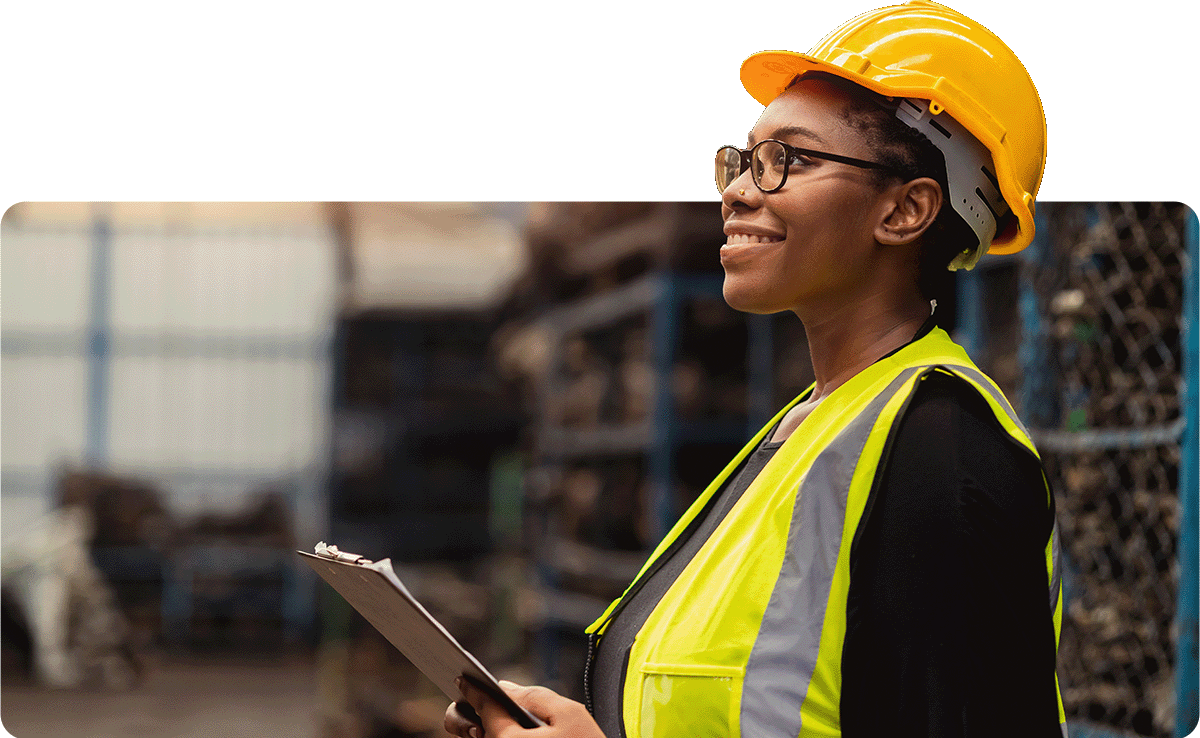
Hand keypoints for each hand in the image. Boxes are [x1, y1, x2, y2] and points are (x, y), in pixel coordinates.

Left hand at [443, 677, 604, 737]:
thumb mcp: (569, 715)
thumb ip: (535, 696)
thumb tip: (505, 687)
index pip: (484, 707)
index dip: (474, 689)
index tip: (463, 679)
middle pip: (469, 730)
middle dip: (467, 714)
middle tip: (472, 704)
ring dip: (483, 730)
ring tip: (487, 721)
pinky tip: (503, 731)